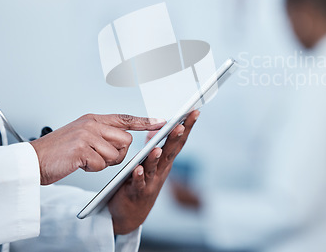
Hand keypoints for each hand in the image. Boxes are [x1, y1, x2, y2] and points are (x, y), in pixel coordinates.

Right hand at [30, 114, 164, 184]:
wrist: (33, 161)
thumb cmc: (58, 152)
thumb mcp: (82, 136)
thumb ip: (102, 134)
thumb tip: (124, 142)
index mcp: (94, 119)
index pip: (126, 118)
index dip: (146, 121)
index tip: (162, 122)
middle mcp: (92, 124)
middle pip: (126, 140)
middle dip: (119, 153)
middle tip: (100, 157)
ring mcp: (87, 135)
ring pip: (116, 154)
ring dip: (103, 163)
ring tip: (86, 160)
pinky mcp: (82, 149)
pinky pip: (101, 164)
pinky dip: (92, 169)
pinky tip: (79, 164)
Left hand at [108, 110, 199, 234]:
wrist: (132, 213)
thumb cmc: (142, 183)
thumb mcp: (151, 162)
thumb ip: (153, 145)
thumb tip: (156, 128)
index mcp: (166, 160)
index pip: (178, 140)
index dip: (187, 126)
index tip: (194, 111)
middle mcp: (162, 170)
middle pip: (170, 151)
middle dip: (175, 138)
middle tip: (180, 125)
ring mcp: (151, 182)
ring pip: (154, 168)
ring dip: (156, 158)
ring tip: (157, 148)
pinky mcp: (137, 192)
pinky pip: (138, 183)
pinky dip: (139, 176)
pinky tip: (138, 169)